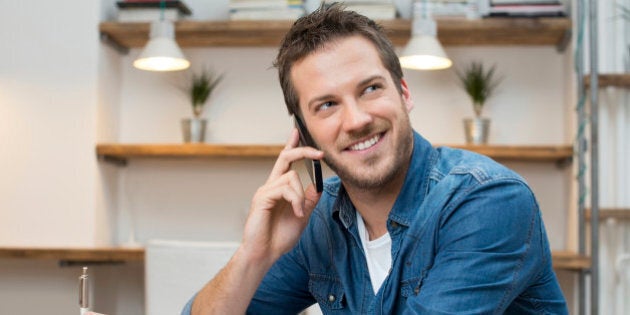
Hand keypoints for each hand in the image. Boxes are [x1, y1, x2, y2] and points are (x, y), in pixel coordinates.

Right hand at [240, 128, 323, 265]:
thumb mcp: (302, 216)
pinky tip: (295, 213)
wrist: (265, 253)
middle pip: (285, 157)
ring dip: (301, 196)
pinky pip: (284, 189)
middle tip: (320, 154)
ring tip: (299, 213)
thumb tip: (317, 186)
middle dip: (303, 151)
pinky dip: (295, 201)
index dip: (291, 145)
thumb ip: (309, 200)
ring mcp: (265, 190)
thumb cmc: (279, 237)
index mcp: (279, 188)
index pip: (285, 161)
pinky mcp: (262, 197)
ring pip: (291, 178)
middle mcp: (270, 185)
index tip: (297, 132)